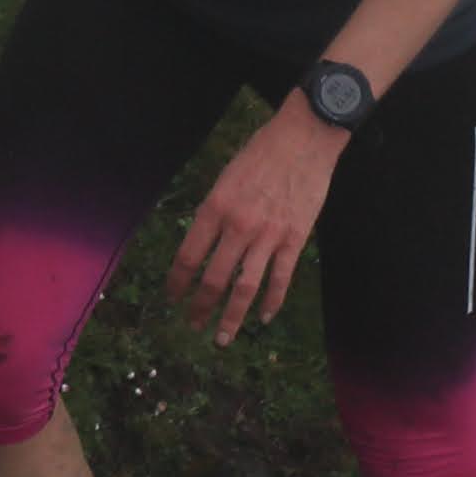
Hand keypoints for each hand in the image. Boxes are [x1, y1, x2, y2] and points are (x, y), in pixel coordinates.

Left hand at [166, 105, 344, 345]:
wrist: (303, 139)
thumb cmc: (261, 152)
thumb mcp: (224, 176)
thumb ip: (214, 211)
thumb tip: (204, 243)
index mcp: (215, 207)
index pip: (189, 256)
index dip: (177, 282)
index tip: (172, 296)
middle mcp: (238, 226)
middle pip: (214, 278)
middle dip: (200, 307)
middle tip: (192, 324)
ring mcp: (268, 236)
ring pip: (245, 288)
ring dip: (231, 316)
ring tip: (221, 338)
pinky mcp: (295, 239)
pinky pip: (280, 279)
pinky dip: (271, 302)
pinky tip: (263, 318)